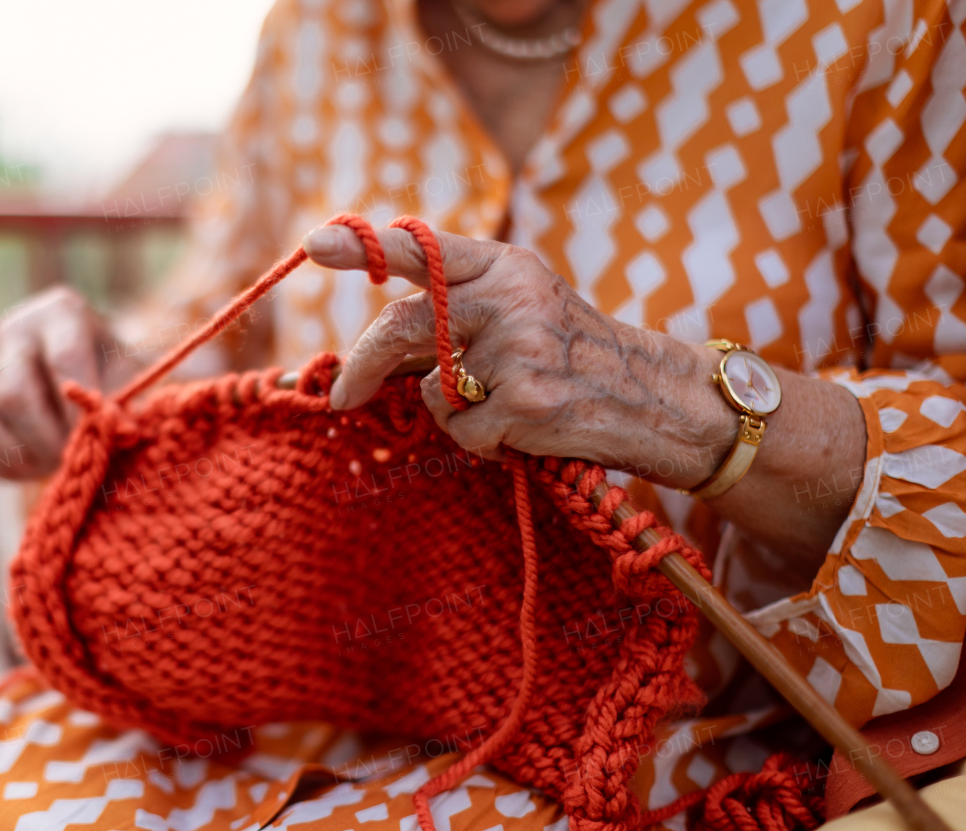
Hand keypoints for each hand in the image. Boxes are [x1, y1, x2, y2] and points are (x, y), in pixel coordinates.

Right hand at [0, 285, 129, 479]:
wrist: (86, 373)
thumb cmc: (113, 372)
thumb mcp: (131, 377)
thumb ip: (129, 402)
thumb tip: (124, 433)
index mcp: (61, 313)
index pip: (65, 360)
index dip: (79, 408)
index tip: (94, 438)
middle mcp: (15, 330)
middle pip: (15, 393)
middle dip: (45, 439)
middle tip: (71, 459)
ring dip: (17, 453)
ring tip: (50, 465)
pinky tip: (29, 467)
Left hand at [302, 224, 733, 487]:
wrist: (657, 398)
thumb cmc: (577, 356)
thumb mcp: (526, 308)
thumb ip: (460, 311)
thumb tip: (375, 349)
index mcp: (506, 266)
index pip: (425, 249)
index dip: (365, 247)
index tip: (314, 245)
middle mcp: (510, 297)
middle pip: (406, 324)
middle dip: (363, 364)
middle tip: (341, 395)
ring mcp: (519, 347)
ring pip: (434, 390)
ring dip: (454, 413)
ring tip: (505, 408)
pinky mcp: (526, 399)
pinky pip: (463, 431)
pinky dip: (481, 443)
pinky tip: (524, 432)